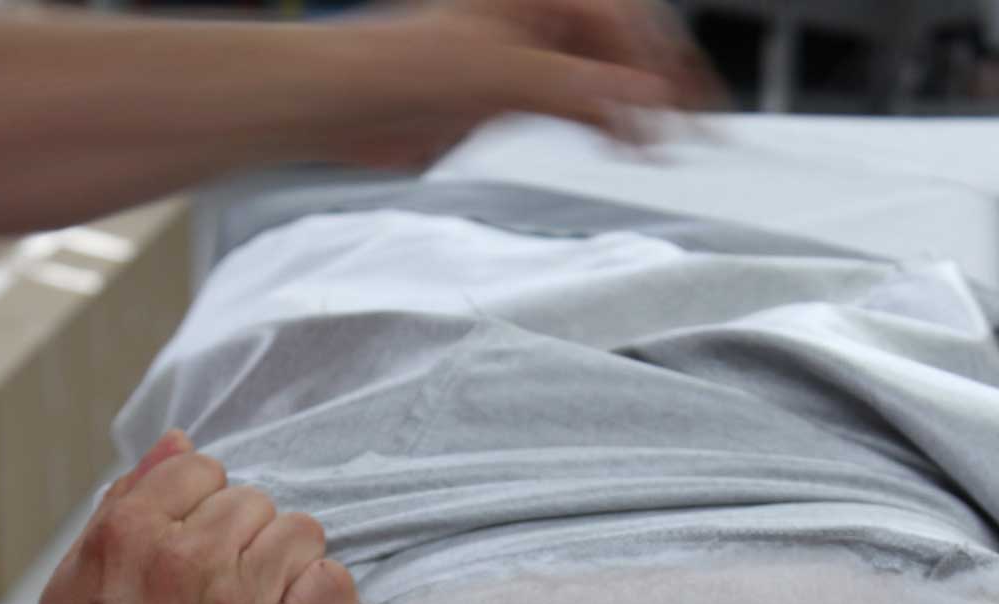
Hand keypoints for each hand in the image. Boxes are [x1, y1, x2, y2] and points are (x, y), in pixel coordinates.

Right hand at [15, 431, 358, 603]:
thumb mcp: (78, 573)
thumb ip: (128, 500)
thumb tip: (179, 442)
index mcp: (132, 531)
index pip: (204, 468)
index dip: (203, 505)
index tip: (194, 543)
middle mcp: (188, 559)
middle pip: (256, 501)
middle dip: (243, 536)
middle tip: (221, 586)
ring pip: (302, 534)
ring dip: (284, 565)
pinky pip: (336, 583)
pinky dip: (322, 598)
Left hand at [319, 0, 725, 167]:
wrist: (339, 105)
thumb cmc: (397, 64)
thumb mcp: (496, 72)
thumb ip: (574, 88)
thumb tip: (644, 99)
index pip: (621, 19)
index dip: (662, 60)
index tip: (693, 103)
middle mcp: (535, 20)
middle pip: (618, 48)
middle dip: (659, 86)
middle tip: (699, 126)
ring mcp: (523, 59)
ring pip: (598, 81)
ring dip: (634, 113)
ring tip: (669, 146)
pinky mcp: (507, 98)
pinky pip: (572, 109)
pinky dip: (600, 130)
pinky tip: (625, 150)